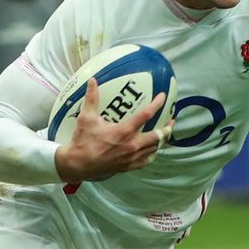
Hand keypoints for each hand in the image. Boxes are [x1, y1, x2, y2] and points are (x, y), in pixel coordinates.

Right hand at [53, 80, 168, 182]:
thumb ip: (92, 98)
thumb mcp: (86, 117)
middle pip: (158, 136)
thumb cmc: (82, 141)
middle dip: (167, 128)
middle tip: (171, 120)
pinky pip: (146, 161)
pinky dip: (151, 154)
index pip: (147, 115)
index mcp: (124, 131)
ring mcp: (131, 157)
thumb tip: (92, 81)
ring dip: (161, 140)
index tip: (163, 97)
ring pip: (154, 149)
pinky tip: (151, 150)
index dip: (157, 104)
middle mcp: (132, 145)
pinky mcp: (128, 167)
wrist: (77, 165)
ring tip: (164, 134)